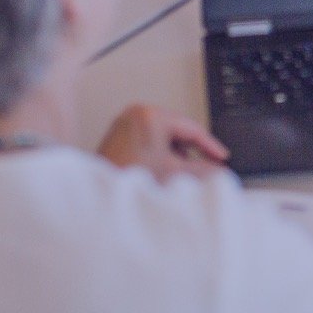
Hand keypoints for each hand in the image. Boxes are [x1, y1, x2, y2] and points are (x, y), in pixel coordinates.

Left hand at [97, 104, 227, 181]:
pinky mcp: (117, 135)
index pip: (191, 128)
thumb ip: (202, 170)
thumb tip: (218, 171)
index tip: (221, 156)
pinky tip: (159, 171)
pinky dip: (157, 154)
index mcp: (151, 116)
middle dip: (190, 152)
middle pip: (177, 131)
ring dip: (173, 155)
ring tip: (176, 173)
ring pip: (162, 137)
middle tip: (204, 166)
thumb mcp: (172, 173)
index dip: (210, 146)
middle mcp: (136, 114)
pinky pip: (147, 141)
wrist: (92, 199)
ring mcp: (125, 123)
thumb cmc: (124, 180)